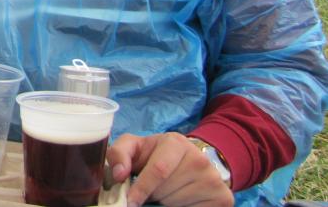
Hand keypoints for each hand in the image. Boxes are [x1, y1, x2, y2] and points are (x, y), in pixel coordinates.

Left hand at [108, 132, 233, 206]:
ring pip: (177, 204)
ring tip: (167, 191)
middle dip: (153, 194)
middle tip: (153, 189)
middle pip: (165, 191)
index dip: (141, 189)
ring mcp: (214, 179)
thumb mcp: (134, 147)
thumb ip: (118, 154)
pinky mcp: (223, 198)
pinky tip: (180, 199)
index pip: (158, 171)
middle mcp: (199, 159)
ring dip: (166, 202)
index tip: (130, 202)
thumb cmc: (155, 154)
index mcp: (176, 142)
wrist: (190, 161)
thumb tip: (118, 174)